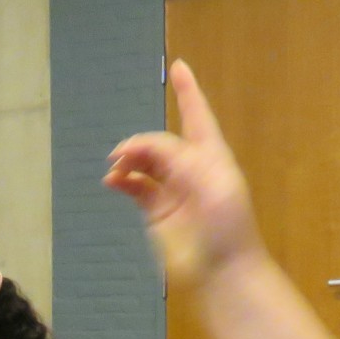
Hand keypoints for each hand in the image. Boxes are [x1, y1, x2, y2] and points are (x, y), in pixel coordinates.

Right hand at [103, 60, 264, 292]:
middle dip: (142, 141)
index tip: (178, 66)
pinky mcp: (157, 212)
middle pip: (161, 140)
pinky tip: (112, 181)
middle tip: (123, 155)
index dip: (187, 91)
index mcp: (212, 156)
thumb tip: (144, 151)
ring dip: (129, 159)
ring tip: (116, 168)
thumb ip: (179, 159)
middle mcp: (191, 169)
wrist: (221, 272)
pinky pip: (135, 187)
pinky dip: (122, 180)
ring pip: (145, 162)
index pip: (197, 115)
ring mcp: (172, 190)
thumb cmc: (226, 226)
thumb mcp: (211, 182)